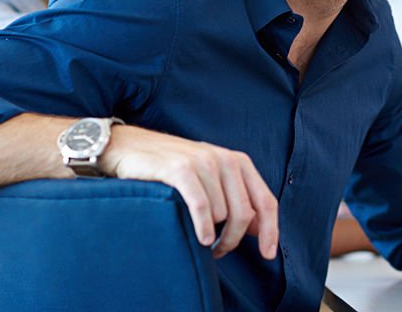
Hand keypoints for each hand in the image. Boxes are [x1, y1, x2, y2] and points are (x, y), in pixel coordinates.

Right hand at [100, 125, 278, 259]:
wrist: (130, 147)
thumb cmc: (171, 169)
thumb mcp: (210, 180)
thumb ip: (236, 199)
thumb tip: (261, 229)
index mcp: (237, 162)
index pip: (265, 200)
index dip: (271, 230)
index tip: (268, 254)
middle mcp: (224, 159)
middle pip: (244, 213)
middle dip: (234, 240)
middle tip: (219, 252)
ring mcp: (203, 162)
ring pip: (223, 214)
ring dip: (214, 236)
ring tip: (201, 240)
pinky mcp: (180, 169)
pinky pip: (202, 205)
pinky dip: (204, 226)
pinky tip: (202, 239)